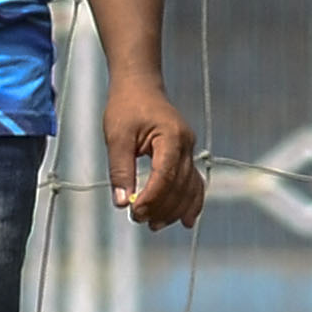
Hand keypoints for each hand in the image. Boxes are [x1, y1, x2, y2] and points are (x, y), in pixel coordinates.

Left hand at [105, 73, 203, 227]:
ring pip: (189, 188)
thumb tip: (122, 202)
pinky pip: (194, 183)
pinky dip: (191, 203)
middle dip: (161, 207)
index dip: (153, 198)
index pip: (166, 175)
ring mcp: (190, 150)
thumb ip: (120, 169)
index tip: (135, 213)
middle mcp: (186, 144)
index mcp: (171, 136)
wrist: (140, 86)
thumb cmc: (126, 107)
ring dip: (174, 210)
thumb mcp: (116, 136)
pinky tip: (186, 222)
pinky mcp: (187, 155)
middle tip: (139, 220)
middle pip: (180, 186)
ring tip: (154, 225)